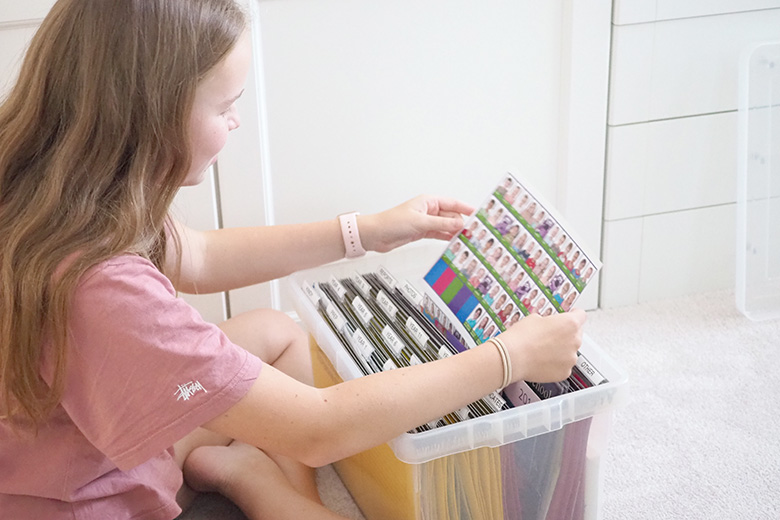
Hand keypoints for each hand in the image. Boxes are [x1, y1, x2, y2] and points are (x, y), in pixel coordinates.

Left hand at [359, 195, 475, 252]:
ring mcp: (425, 222)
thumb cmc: (391, 222)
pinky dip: (446, 238)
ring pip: (446, 226)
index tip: (477, 214)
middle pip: (451, 216)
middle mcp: (428, 210)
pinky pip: (439, 234)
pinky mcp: (421, 232)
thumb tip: (459, 224)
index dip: (465, 208)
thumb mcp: (420, 222)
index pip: (452, 203)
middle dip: (461, 224)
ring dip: (454, 232)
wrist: (375, 235)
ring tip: (466, 239)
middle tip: (472, 233)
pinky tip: (453, 242)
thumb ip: (441, 224)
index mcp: (428, 201)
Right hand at [498, 309, 585, 382]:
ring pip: (570, 352)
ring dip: (562, 350)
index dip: (574, 314)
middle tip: (550, 336)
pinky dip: (556, 364)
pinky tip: (543, 361)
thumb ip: (549, 321)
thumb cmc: (522, 337)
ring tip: (544, 350)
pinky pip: (564, 366)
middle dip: (566, 334)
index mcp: (570, 324)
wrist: (513, 357)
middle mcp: (575, 341)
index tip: (571, 315)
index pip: (581, 315)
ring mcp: (571, 358)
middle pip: (576, 334)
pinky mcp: (565, 372)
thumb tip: (548, 325)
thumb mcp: (534, 318)